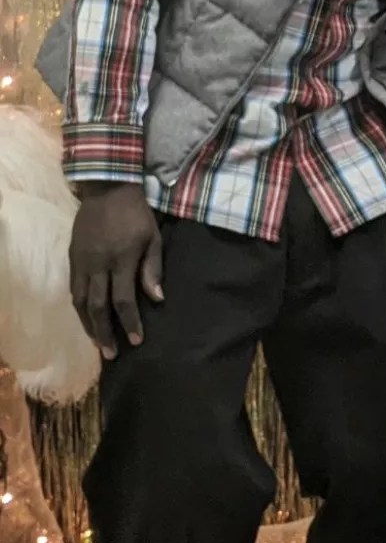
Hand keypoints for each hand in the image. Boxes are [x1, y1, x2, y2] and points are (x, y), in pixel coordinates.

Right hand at [69, 183, 162, 360]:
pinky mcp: (72, 256)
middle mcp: (98, 263)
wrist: (107, 188)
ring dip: (88, 324)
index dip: (130, 323)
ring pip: (79, 300)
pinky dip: (78, 307)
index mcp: (121, 259)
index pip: (123, 300)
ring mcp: (82, 260)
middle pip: (97, 306)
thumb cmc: (136, 214)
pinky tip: (86, 318)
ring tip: (97, 342)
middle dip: (104, 332)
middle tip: (111, 354)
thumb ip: (153, 269)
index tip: (137, 341)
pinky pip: (72, 288)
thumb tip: (157, 300)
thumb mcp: (153, 238)